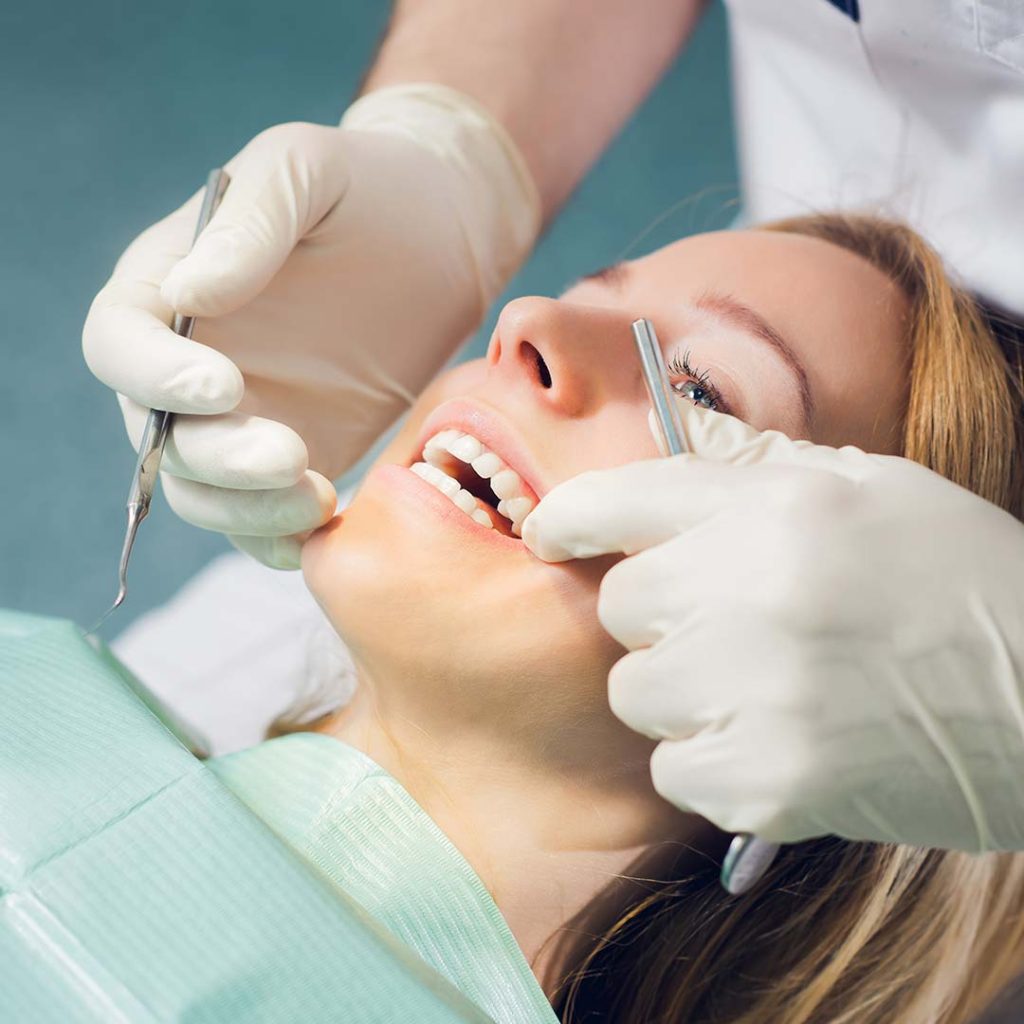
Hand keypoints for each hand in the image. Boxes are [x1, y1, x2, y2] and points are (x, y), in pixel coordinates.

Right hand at [83, 85, 538, 567]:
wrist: (444, 237)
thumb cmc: (371, 189)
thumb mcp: (308, 171)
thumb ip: (249, 224)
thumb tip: (187, 293)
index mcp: (170, 287)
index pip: (119, 346)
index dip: (153, 378)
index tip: (223, 387)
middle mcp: (193, 363)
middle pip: (164, 437)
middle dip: (218, 459)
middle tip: (290, 456)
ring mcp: (245, 419)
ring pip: (208, 491)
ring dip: (249, 509)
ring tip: (319, 498)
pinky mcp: (299, 457)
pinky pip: (267, 517)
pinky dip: (282, 536)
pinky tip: (325, 527)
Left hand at [522, 406, 1023, 850]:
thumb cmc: (961, 580)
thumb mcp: (874, 488)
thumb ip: (757, 468)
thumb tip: (670, 442)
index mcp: (781, 505)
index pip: (623, 498)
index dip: (569, 516)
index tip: (544, 532)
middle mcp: (759, 589)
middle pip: (622, 604)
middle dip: (661, 615)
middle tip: (727, 624)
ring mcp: (762, 690)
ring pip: (637, 691)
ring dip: (683, 692)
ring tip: (763, 688)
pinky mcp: (774, 782)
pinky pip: (675, 770)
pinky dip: (712, 763)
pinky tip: (778, 743)